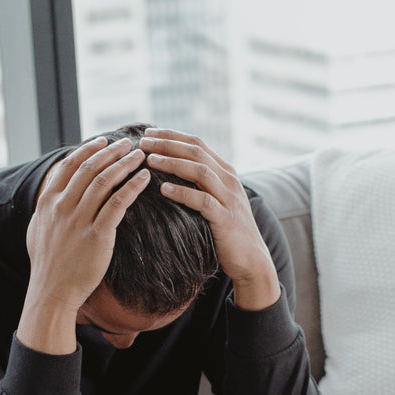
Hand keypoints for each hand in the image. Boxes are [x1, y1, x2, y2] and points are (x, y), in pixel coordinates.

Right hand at [19, 136, 148, 353]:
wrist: (51, 293)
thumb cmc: (46, 265)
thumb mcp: (36, 230)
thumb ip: (44, 209)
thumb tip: (48, 193)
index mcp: (47, 202)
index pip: (70, 164)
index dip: (89, 149)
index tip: (105, 142)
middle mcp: (61, 206)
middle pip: (90, 167)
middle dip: (111, 151)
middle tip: (128, 143)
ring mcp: (79, 221)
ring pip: (105, 181)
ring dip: (125, 164)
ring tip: (140, 156)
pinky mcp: (97, 236)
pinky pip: (118, 203)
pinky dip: (133, 186)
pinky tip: (144, 178)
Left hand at [139, 128, 280, 310]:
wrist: (251, 261)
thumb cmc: (227, 232)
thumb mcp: (216, 202)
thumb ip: (201, 186)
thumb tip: (171, 173)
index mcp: (225, 172)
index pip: (197, 144)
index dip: (172, 136)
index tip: (148, 134)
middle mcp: (229, 180)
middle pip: (196, 152)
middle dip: (168, 145)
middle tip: (143, 143)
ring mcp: (229, 198)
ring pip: (200, 171)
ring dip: (173, 164)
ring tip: (150, 161)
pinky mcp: (226, 219)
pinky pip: (203, 201)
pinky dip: (182, 193)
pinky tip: (163, 189)